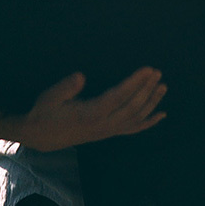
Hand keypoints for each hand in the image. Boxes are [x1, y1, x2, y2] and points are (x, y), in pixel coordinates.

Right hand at [0, 67, 166, 151]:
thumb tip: (81, 76)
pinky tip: (161, 115)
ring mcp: (107, 131)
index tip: (147, 69)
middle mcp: (103, 125)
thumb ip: (65, 87)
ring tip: (163, 86)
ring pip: (136, 118)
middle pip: (132, 107)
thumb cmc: (45, 111)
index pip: (119, 97)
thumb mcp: (49, 96)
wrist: (41, 136)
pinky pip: (133, 129)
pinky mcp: (108, 133)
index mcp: (90, 114)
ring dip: (151, 102)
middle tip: (157, 72)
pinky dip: (149, 122)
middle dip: (147, 89)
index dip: (135, 83)